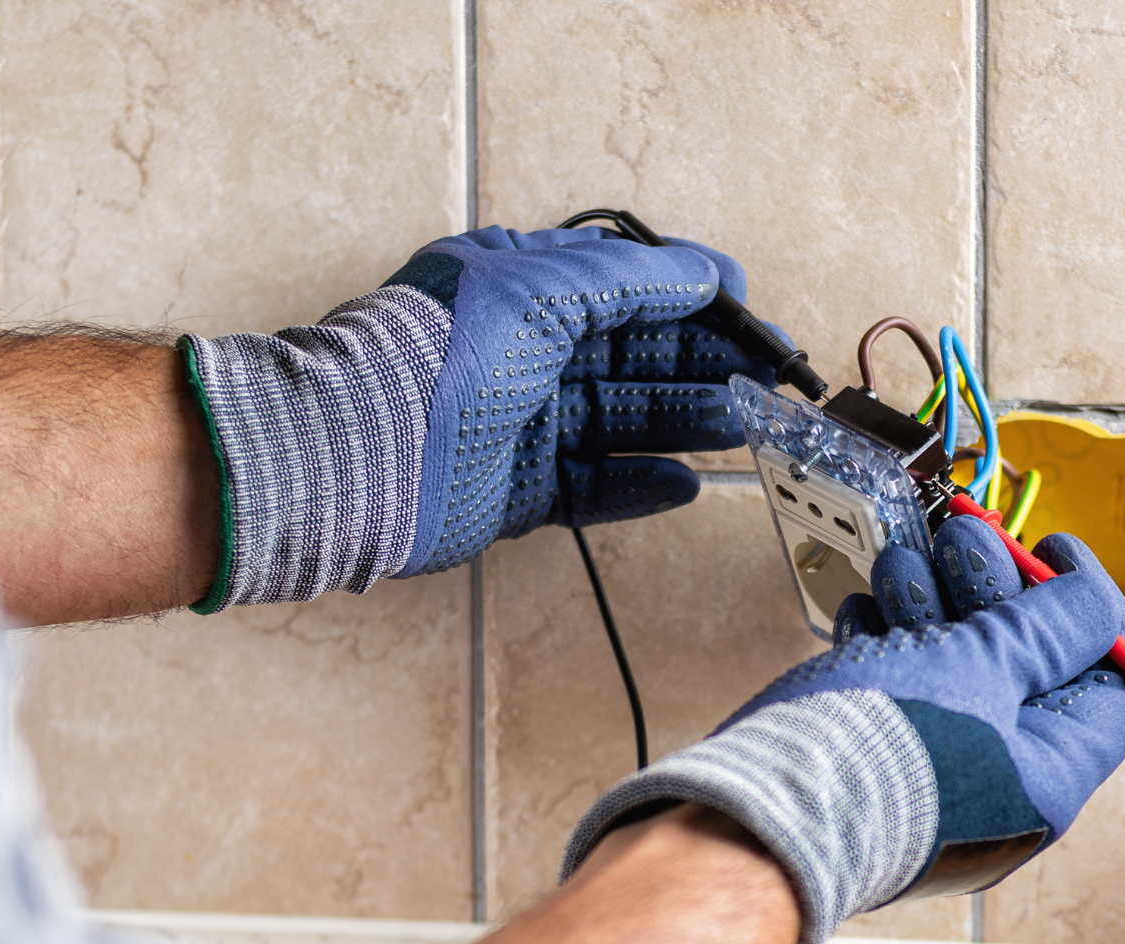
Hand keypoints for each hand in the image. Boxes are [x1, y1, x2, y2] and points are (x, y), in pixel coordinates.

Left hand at [179, 224, 784, 608]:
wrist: (357, 452)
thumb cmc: (437, 354)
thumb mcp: (541, 287)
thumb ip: (629, 277)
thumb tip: (704, 272)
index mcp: (521, 287)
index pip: (622, 284)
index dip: (687, 294)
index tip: (746, 307)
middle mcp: (523, 352)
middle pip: (631, 356)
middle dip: (702, 363)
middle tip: (766, 377)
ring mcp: (521, 424)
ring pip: (621, 420)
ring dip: (684, 420)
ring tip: (743, 426)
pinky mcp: (517, 491)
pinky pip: (594, 486)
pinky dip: (639, 485)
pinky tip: (686, 482)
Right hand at [561, 515, 1124, 943]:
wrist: (760, 813)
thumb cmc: (880, 754)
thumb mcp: (985, 668)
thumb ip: (1047, 630)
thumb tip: (1094, 604)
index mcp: (1049, 778)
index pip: (1112, 689)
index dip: (1091, 612)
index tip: (1052, 553)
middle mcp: (999, 785)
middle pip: (1025, 666)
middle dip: (994, 589)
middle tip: (965, 540)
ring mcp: (933, 774)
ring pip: (954, 667)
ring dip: (933, 601)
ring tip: (904, 567)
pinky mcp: (875, 760)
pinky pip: (899, 688)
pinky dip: (887, 639)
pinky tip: (867, 614)